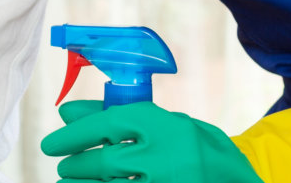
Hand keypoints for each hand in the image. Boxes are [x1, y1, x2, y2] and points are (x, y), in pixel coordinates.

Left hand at [42, 100, 263, 182]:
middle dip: (76, 166)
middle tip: (63, 167)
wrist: (239, 180)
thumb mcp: (163, 123)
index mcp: (165, 126)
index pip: (109, 123)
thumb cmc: (192, 147)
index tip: (51, 144)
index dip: (75, 135)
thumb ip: (116, 116)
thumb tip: (66, 114)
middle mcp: (167, 157)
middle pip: (106, 163)